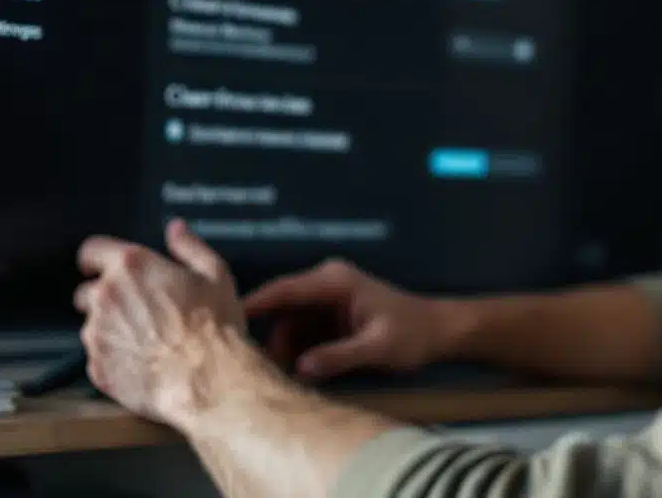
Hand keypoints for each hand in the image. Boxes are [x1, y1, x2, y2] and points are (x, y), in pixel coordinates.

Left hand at [75, 219, 246, 423]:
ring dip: (111, 330)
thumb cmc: (213, 328)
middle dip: (105, 298)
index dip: (96, 258)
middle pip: (87, 292)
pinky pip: (97, 358)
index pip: (91, 251)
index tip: (100, 266)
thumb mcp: (216, 274)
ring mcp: (97, 334)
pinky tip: (142, 362)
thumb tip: (176, 230)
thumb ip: (190, 246)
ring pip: (92, 327)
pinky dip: (114, 359)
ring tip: (146, 341)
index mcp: (132, 268)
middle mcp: (106, 297)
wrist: (207, 378)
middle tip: (137, 310)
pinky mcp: (97, 367)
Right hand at [244, 259, 457, 380]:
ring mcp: (327, 303)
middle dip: (269, 339)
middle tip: (253, 369)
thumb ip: (338, 356)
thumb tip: (300, 368)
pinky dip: (297, 353)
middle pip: (282, 311)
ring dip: (283, 351)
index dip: (253, 305)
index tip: (222, 321)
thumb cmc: (413, 333)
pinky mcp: (330, 320)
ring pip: (289, 326)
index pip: (284, 290)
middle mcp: (326, 286)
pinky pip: (303, 334)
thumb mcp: (377, 347)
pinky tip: (292, 375)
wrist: (439, 333)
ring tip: (274, 378)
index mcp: (334, 282)